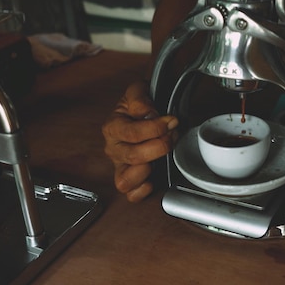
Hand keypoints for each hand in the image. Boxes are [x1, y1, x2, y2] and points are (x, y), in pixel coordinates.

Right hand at [102, 82, 178, 201]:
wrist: (145, 112)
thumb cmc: (141, 104)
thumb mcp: (139, 90)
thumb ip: (140, 98)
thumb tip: (147, 113)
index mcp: (113, 127)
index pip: (132, 133)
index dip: (155, 128)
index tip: (171, 121)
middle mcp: (114, 149)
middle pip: (133, 156)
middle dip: (159, 146)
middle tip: (172, 136)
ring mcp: (121, 166)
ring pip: (125, 180)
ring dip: (146, 170)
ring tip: (160, 159)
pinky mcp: (131, 180)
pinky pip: (131, 194)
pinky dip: (142, 190)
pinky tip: (153, 179)